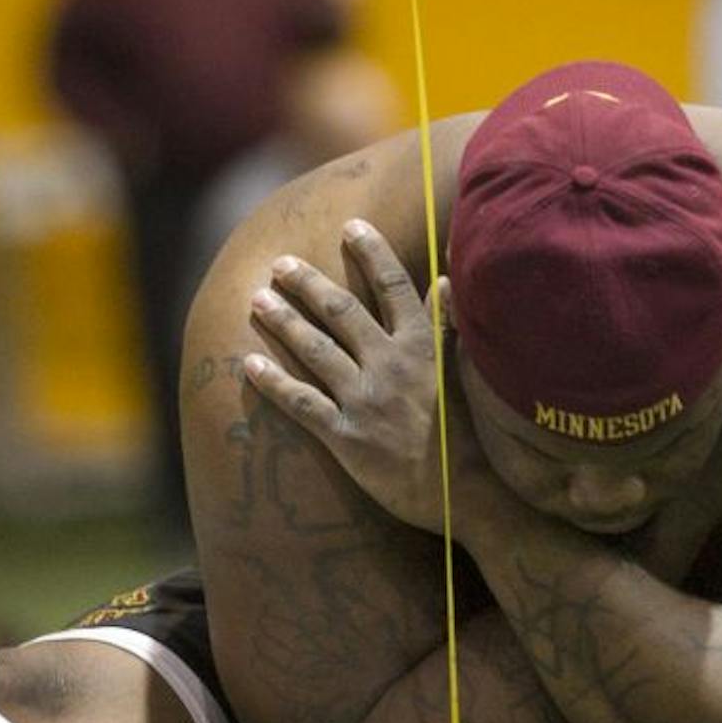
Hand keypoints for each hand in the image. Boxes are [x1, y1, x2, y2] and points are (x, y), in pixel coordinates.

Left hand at [244, 219, 474, 533]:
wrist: (470, 496)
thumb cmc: (473, 437)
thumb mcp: (468, 373)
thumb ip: (450, 326)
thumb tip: (446, 280)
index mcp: (424, 347)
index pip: (394, 286)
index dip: (372, 252)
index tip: (351, 226)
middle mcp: (391, 366)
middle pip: (342, 310)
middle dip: (307, 282)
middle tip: (281, 263)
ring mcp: (366, 400)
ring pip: (315, 349)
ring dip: (283, 321)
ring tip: (257, 299)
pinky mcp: (347, 438)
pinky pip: (301, 403)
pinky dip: (272, 382)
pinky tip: (248, 365)